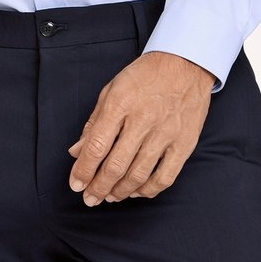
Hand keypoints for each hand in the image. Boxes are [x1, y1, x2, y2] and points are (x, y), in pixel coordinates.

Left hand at [68, 51, 213, 204]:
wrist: (185, 63)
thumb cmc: (145, 75)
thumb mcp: (112, 88)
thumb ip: (94, 122)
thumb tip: (77, 151)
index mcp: (120, 102)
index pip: (97, 145)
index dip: (83, 170)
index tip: (76, 184)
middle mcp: (143, 119)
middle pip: (115, 165)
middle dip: (98, 187)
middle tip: (89, 198)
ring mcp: (165, 133)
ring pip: (138, 175)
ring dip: (120, 192)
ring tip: (109, 196)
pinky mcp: (184, 143)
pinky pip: (164, 177)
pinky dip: (147, 190)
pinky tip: (136, 192)